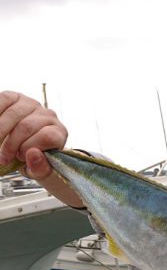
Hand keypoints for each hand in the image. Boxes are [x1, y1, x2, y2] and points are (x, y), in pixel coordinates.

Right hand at [0, 90, 82, 206]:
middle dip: (11, 145)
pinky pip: (3, 100)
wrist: (23, 149)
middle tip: (3, 157)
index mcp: (58, 133)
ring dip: (0, 133)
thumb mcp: (39, 172)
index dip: (31, 148)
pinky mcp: (15, 97)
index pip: (48, 136)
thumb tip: (33, 154)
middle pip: (27, 126)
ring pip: (13, 114)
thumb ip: (40, 168)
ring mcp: (31, 104)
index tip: (20, 158)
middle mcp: (48, 115)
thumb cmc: (33, 161)